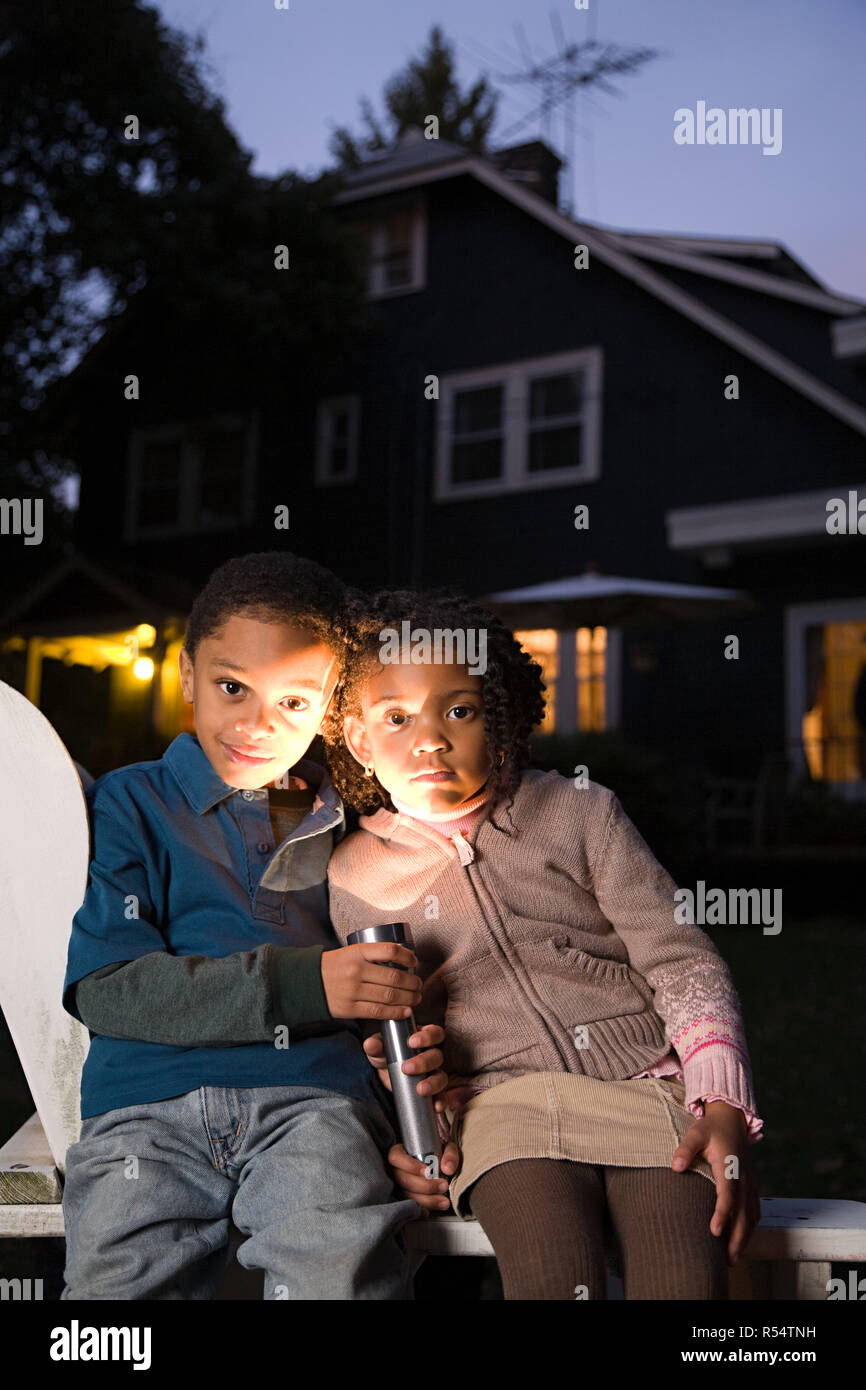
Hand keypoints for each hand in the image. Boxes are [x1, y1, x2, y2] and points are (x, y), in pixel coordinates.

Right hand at [320, 942, 421, 1020]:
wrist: (308, 982)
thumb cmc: (335, 966)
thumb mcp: (351, 953)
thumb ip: (372, 956)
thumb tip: (403, 963)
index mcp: (357, 952)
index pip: (390, 951)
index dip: (407, 956)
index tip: (415, 962)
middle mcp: (356, 970)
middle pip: (394, 977)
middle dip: (412, 983)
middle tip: (419, 985)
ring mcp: (352, 990)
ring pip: (389, 996)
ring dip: (408, 998)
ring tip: (416, 998)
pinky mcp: (349, 1008)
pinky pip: (378, 1011)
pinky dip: (395, 1012)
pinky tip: (405, 1011)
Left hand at [362, 1022, 450, 1097]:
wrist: (386, 1076)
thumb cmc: (386, 1055)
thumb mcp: (380, 1049)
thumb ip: (375, 1045)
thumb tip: (370, 1044)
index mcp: (424, 1039)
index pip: (434, 1033)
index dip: (427, 1036)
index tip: (412, 1042)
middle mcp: (432, 1055)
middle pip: (437, 1056)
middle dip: (424, 1062)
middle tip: (407, 1068)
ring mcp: (434, 1073)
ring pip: (441, 1077)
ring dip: (433, 1083)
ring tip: (421, 1089)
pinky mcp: (434, 1092)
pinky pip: (442, 1096)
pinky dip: (441, 1101)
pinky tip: (436, 1107)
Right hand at [388, 1138, 460, 1212]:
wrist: (437, 1164)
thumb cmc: (437, 1151)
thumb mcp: (446, 1146)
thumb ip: (449, 1153)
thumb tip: (448, 1169)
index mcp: (399, 1152)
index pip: (396, 1157)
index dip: (410, 1166)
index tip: (427, 1171)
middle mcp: (394, 1170)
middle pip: (402, 1179)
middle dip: (424, 1186)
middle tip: (443, 1186)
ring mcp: (396, 1186)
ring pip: (405, 1195)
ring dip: (425, 1201)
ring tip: (444, 1202)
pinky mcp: (402, 1199)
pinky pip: (407, 1207)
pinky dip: (418, 1211)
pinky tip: (429, 1212)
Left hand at [670, 1100, 760, 1264]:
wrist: (732, 1120)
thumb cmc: (711, 1128)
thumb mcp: (696, 1133)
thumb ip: (686, 1149)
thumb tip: (676, 1166)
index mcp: (730, 1165)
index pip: (728, 1194)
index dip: (723, 1213)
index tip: (715, 1231)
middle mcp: (744, 1177)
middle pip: (744, 1213)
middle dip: (737, 1238)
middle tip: (727, 1260)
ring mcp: (750, 1183)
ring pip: (752, 1216)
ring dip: (744, 1238)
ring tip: (732, 1258)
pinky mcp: (752, 1186)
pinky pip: (755, 1211)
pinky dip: (750, 1228)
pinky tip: (741, 1241)